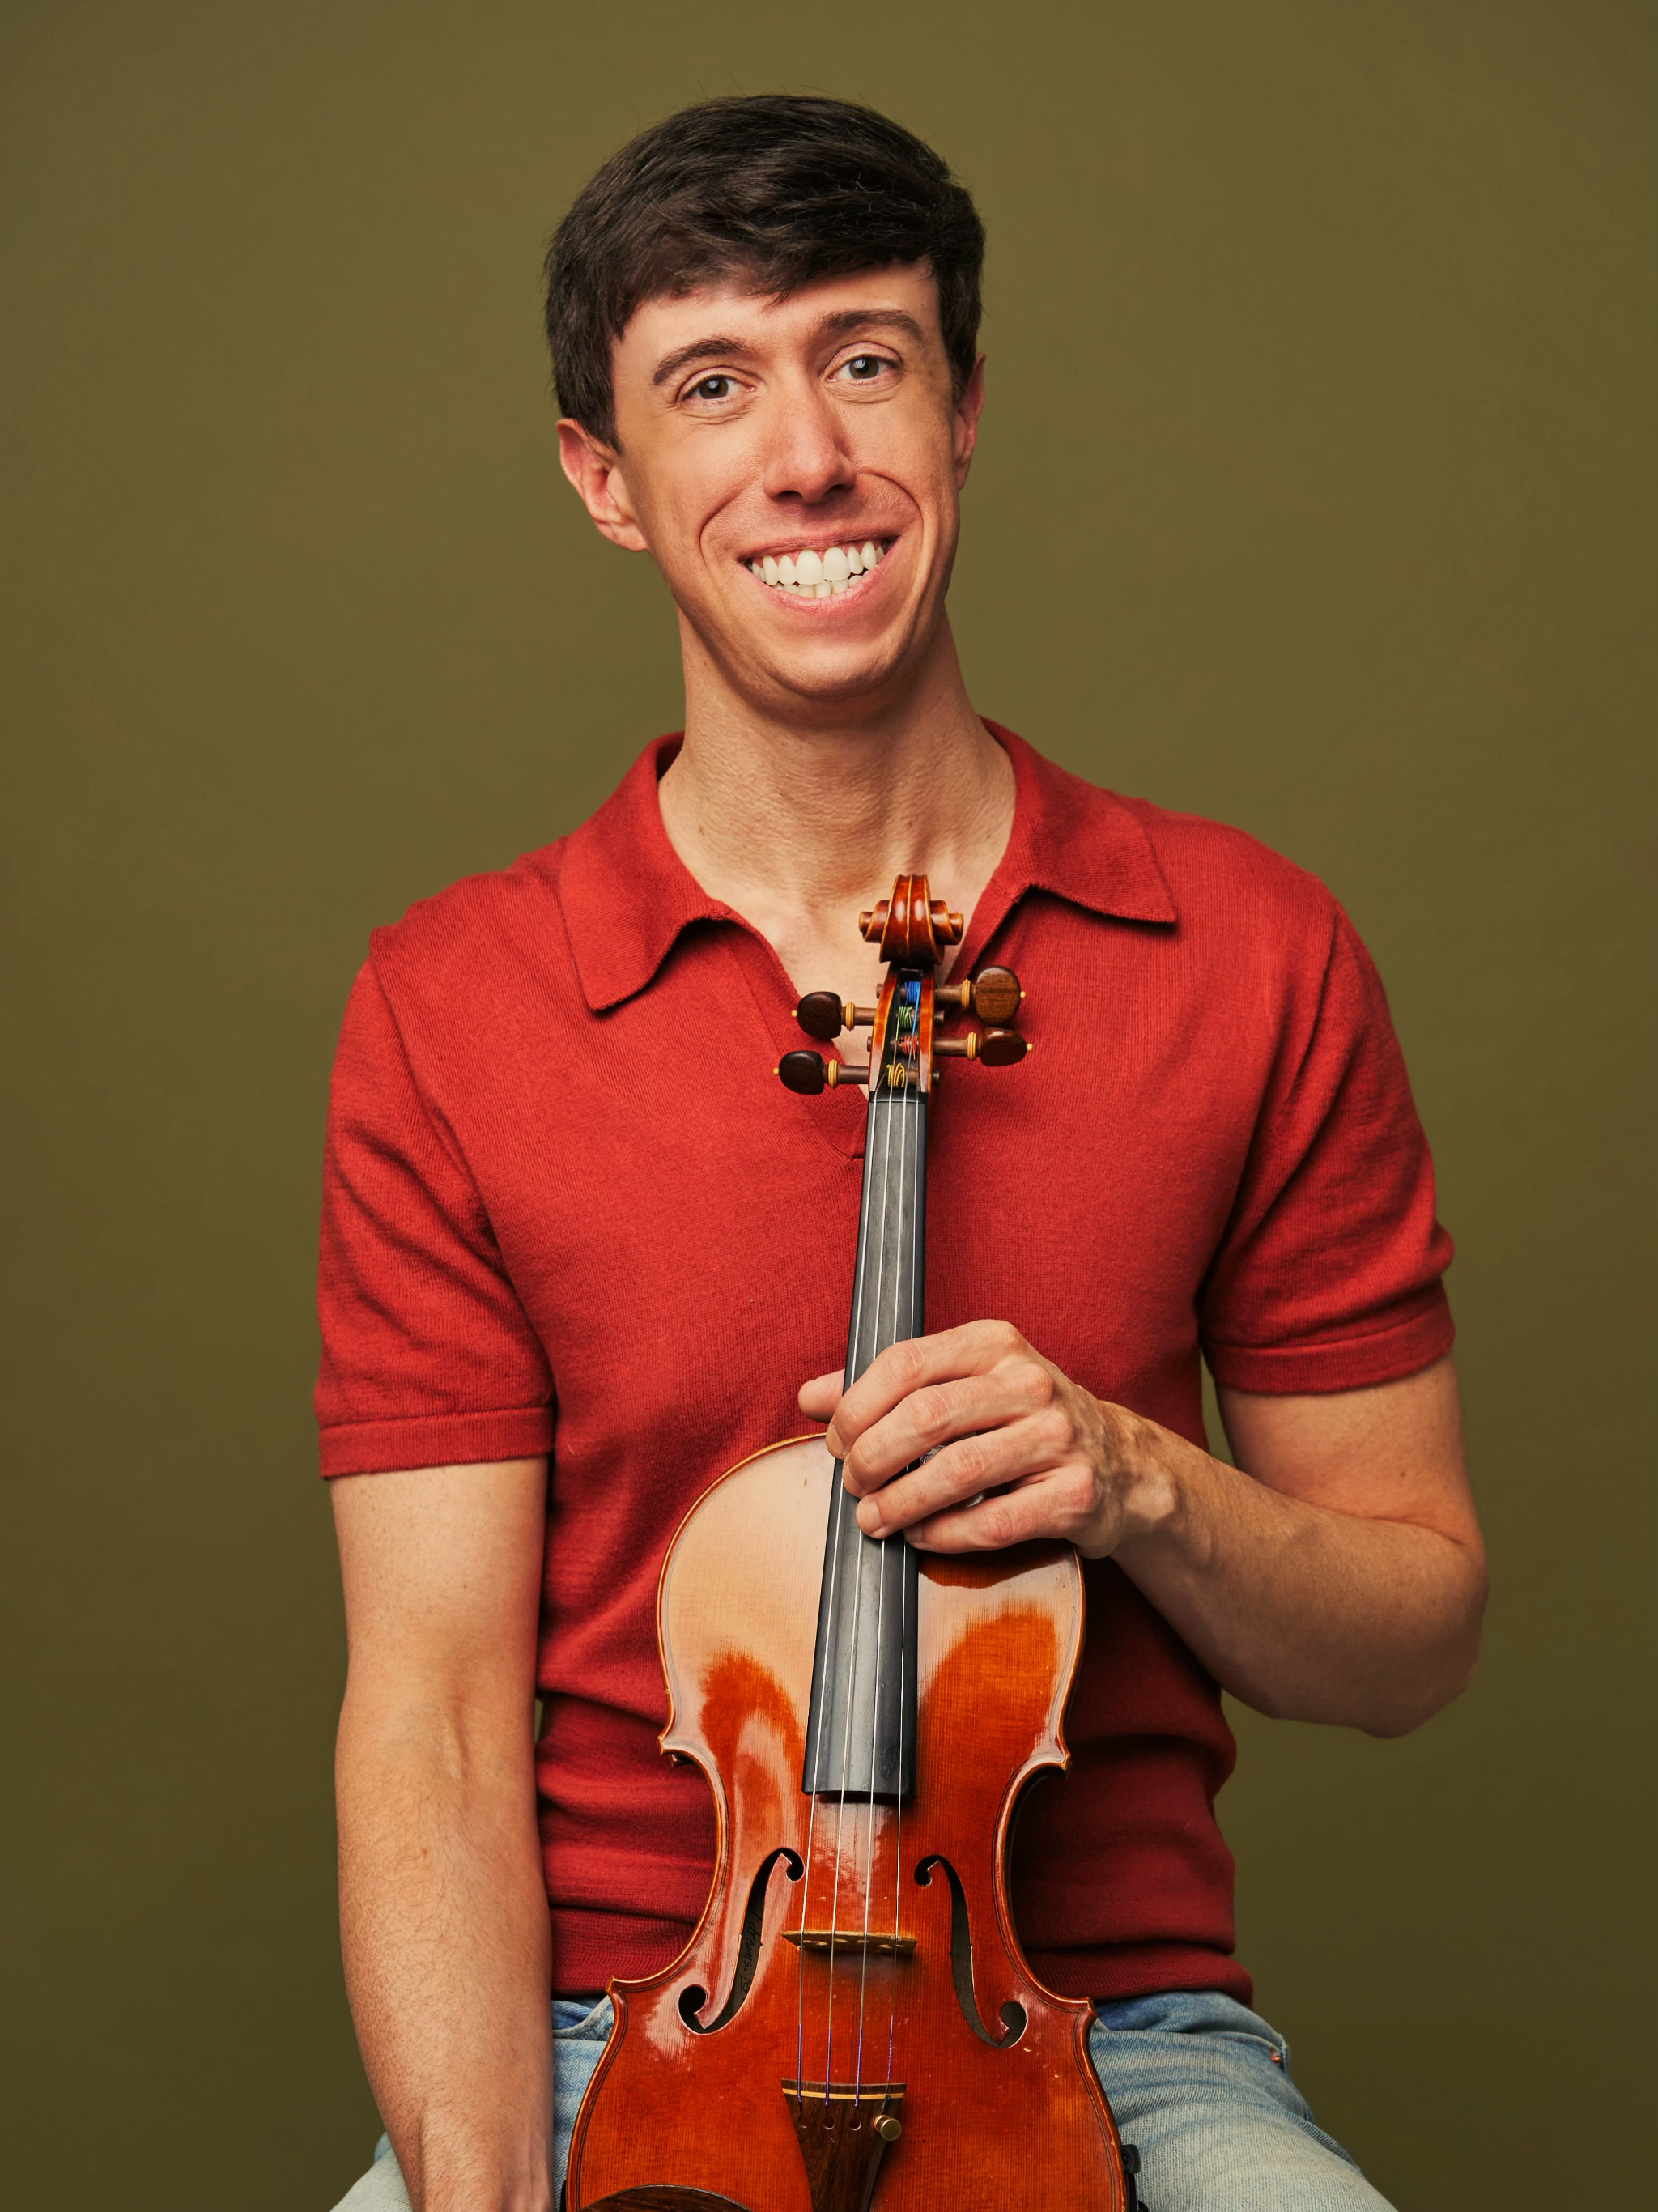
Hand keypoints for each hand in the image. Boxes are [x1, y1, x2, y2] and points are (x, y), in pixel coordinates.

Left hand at [798, 1321, 1171, 1556]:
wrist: (1120, 1465)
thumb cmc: (1020, 1422)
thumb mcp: (961, 1385)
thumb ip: (884, 1387)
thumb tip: (809, 1397)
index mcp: (994, 1343)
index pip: (906, 1363)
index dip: (857, 1406)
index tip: (836, 1440)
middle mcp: (1030, 1382)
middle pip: (926, 1416)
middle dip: (871, 1457)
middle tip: (852, 1485)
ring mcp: (1059, 1438)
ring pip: (957, 1471)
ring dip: (900, 1503)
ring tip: (872, 1519)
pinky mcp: (1076, 1494)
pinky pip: (994, 1522)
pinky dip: (944, 1535)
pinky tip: (920, 1536)